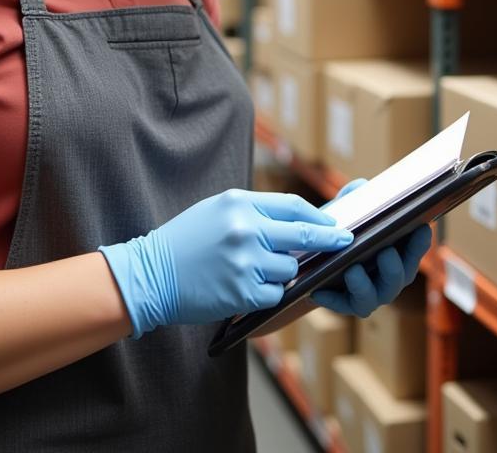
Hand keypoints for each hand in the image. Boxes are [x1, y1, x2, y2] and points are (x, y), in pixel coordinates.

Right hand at [100, 189, 353, 336]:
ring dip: (281, 272)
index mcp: (239, 202)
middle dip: (328, 241)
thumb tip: (296, 223)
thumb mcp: (216, 211)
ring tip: (254, 272)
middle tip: (346, 243)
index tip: (337, 224)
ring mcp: (245, 261)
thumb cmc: (184, 241)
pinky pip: (275, 294)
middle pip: (303, 236)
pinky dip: (268, 294)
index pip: (293, 207)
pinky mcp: (242, 291)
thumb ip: (253, 213)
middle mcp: (245, 228)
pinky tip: (246, 289)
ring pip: (289, 268)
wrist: (150, 274)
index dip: (319, 218)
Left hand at [311, 177, 431, 317]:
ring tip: (352, 270)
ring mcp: (367, 294)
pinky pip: (341, 306)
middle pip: (399, 278)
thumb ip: (353, 197)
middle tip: (386, 252)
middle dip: (395, 267)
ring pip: (373, 297)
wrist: (312, 255)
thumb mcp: (345, 211)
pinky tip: (318, 290)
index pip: (413, 251)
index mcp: (394, 254)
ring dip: (365, 286)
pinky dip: (331, 299)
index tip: (421, 227)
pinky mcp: (343, 303)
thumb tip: (361, 186)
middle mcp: (386, 278)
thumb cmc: (338, 231)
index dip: (419, 243)